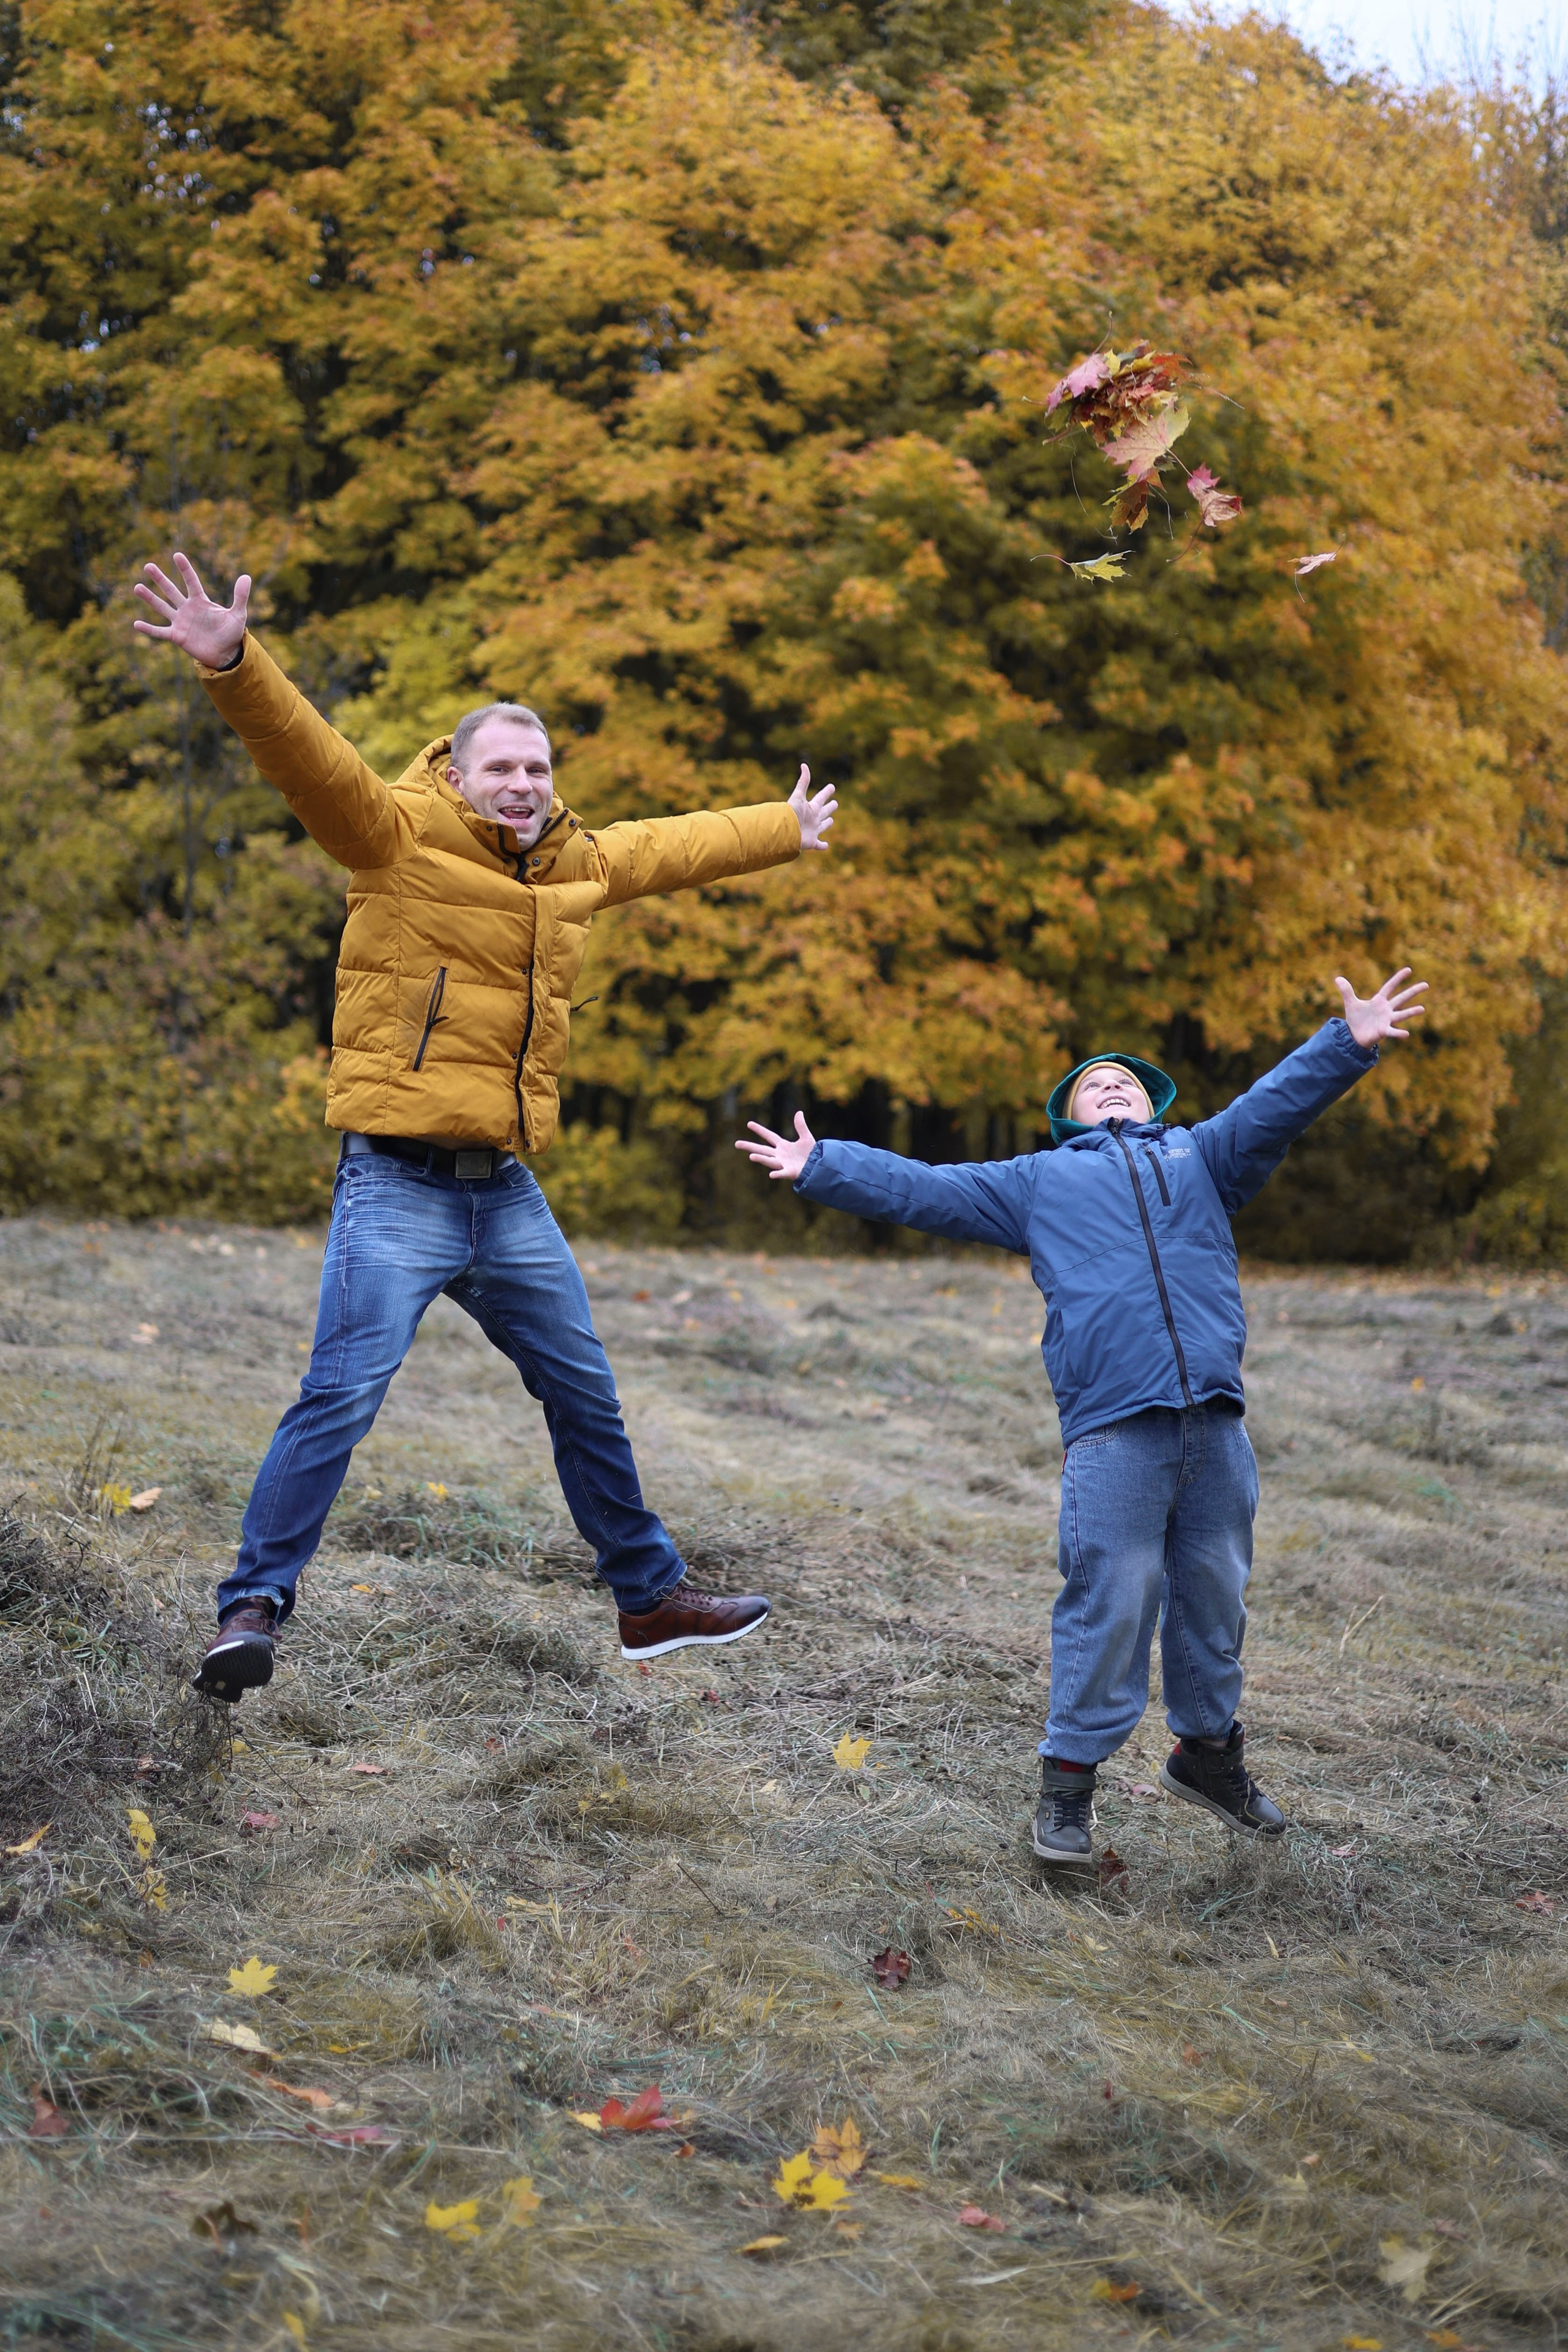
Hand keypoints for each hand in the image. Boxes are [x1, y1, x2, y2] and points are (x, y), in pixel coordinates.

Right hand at [132, 552, 250, 666]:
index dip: (185, 569)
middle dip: (160, 579)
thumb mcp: (238, 614)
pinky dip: (149, 629)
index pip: (191, 582)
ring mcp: (180, 622)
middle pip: (171, 591)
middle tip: (148, 566)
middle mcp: (187, 609)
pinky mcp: (177, 636)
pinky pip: (160, 632)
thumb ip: (240, 596)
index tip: (177, 555)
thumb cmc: (232, 633)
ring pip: (162, 607)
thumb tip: (246, 576)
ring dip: (150, 598)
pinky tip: (136, 623)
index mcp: (200, 601)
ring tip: (137, 587)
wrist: (226, 653)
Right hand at [735, 1111, 816, 1181]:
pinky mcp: (790, 1173)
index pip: (769, 1136)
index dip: (759, 1130)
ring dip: (761, 1159)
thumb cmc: (811, 1154)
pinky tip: (771, 1175)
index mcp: (783, 1146)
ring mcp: (783, 1164)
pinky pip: (782, 1173)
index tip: (749, 1123)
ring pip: (769, 1161)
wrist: (818, 1167)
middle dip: (749, 1146)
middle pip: (762, 1149)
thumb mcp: (806, 1137)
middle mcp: (779, 1155)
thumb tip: (799, 1112)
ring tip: (751, 1156)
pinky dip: (777, 1174)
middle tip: (736, 1144)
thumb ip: (801, 1126)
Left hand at [788, 764, 837, 851]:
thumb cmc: (790, 814)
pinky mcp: (812, 842)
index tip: (832, 786)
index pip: (820, 797)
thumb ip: (802, 782)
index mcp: (810, 808)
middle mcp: (812, 818)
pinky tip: (826, 846)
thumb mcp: (798, 796)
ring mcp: (812, 830)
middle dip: (829, 807)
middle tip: (835, 803)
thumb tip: (803, 764)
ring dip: (827, 824)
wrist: (784, 832)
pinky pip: (819, 845)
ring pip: (822, 826)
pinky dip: (823, 846)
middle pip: (823, 811)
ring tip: (831, 821)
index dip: (827, 792)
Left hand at [1334, 966, 1427, 1049]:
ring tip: (1422, 1008)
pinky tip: (1406, 1033)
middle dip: (1413, 991)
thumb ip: (1346, 991)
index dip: (1398, 978)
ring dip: (1411, 1012)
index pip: (1390, 987)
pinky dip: (1398, 1033)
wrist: (1354, 1035)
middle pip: (1401, 998)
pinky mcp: (1383, 1031)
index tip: (1409, 970)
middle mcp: (1386, 1009)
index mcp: (1379, 1001)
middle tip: (1426, 984)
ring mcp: (1386, 1020)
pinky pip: (1392, 1032)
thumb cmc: (1356, 1019)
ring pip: (1401, 1015)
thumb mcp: (1351, 1003)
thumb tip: (1337, 978)